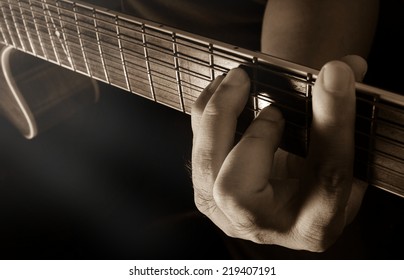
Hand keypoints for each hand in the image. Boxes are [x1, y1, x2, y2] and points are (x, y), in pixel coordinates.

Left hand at [191, 56, 367, 251]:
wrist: (289, 194)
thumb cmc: (316, 176)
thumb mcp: (339, 158)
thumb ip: (341, 116)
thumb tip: (343, 68)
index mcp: (314, 226)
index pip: (325, 179)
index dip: (331, 125)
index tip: (333, 77)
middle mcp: (264, 226)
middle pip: (236, 191)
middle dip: (253, 136)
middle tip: (274, 103)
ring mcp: (226, 212)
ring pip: (206, 167)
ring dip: (220, 115)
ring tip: (239, 79)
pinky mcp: (207, 191)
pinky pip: (197, 151)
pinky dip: (206, 112)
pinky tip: (222, 88)